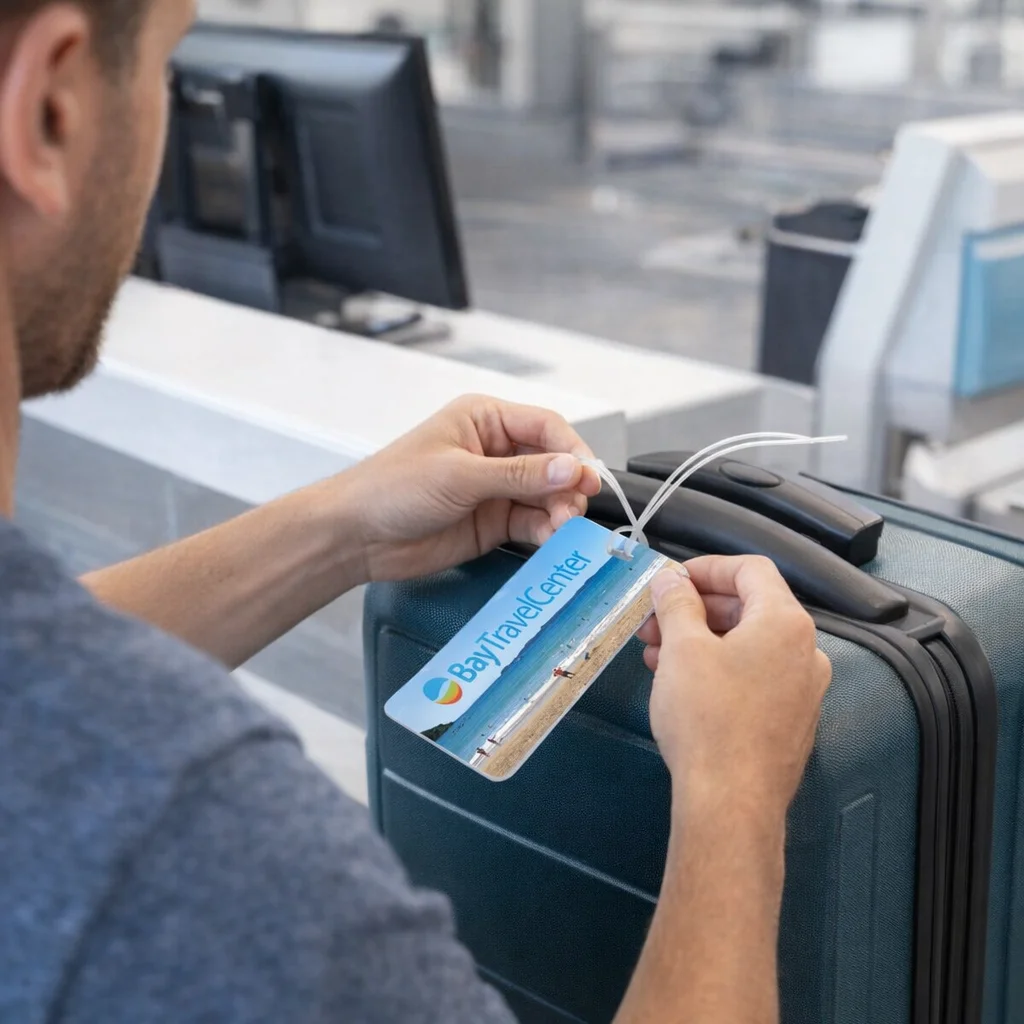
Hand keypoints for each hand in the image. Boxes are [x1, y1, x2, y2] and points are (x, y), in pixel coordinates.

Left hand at [342, 395, 601, 583]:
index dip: (572, 450)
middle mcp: (496, 451)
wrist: (357, 535)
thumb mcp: (460, 475)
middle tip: (574, 508)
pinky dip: (546, 532)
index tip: (589, 476)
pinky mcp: (493, 522)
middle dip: (568, 485)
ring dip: (560, 511)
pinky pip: (532, 524)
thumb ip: (519, 475)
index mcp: (485, 420)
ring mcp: (496, 488)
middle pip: (552, 463)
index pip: (545, 426)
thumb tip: (570, 469)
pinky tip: (551, 539)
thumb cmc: (392, 487)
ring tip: (563, 528)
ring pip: (546, 496)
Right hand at [637, 556, 830, 820]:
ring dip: (701, 641)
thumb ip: (677, 603)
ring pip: (748, 646)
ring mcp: (804, 690)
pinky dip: (719, 670)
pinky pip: (755, 678)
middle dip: (695, 609)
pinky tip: (682, 687)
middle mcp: (806, 651)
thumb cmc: (707, 717)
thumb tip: (671, 579)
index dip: (706, 567)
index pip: (750, 569)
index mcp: (786, 622)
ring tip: (656, 657)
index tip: (668, 581)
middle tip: (651, 622)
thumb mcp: (682, 648)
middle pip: (749, 607)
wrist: (732, 803)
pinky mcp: (791, 723)